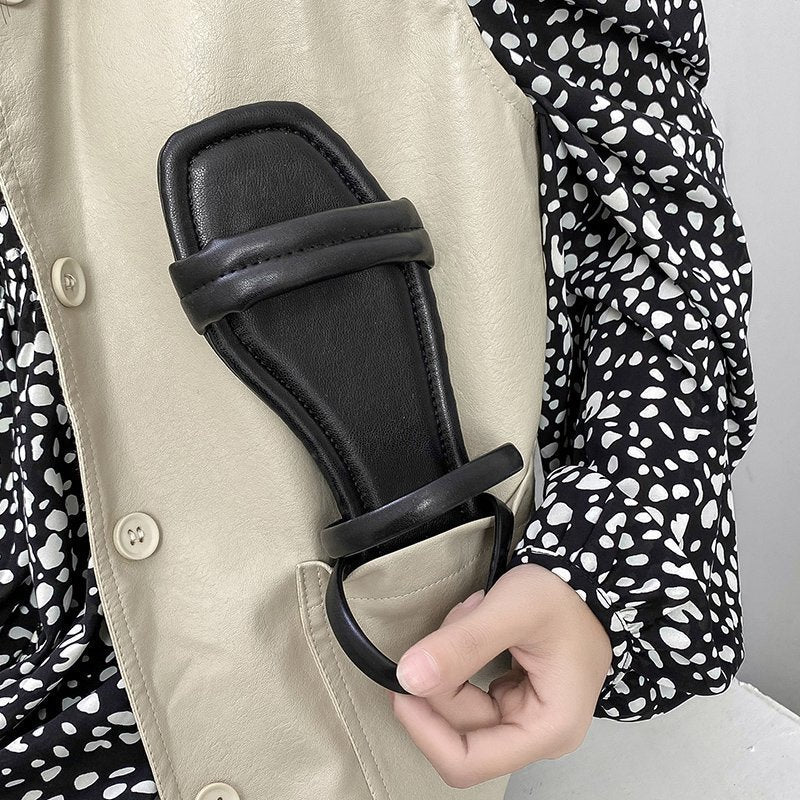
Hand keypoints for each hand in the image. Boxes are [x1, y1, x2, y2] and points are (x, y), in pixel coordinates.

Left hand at [390, 563, 611, 787]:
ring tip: (474, 616)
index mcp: (548, 728)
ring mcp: (525, 718)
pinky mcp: (513, 699)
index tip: (401, 688)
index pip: (469, 761)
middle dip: (445, 675)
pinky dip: (461, 658)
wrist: (588, 578)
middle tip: (458, 622)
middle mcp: (538, 734)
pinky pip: (469, 691)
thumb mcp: (512, 610)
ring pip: (460, 706)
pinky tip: (477, 626)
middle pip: (459, 729)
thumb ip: (462, 645)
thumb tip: (409, 678)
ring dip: (453, 660)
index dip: (426, 731)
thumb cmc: (563, 596)